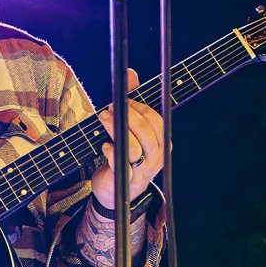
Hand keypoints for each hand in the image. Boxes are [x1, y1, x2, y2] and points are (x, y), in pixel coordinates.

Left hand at [92, 69, 165, 208]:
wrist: (114, 193)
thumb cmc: (123, 156)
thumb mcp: (129, 129)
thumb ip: (131, 103)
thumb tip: (130, 73)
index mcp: (162, 143)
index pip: (156, 120)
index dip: (139, 107)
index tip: (122, 100)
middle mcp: (156, 158)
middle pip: (146, 132)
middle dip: (127, 115)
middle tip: (109, 107)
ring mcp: (141, 172)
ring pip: (133, 147)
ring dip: (116, 129)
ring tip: (103, 119)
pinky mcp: (125, 183)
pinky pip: (121, 166)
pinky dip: (111, 153)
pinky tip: (104, 146)